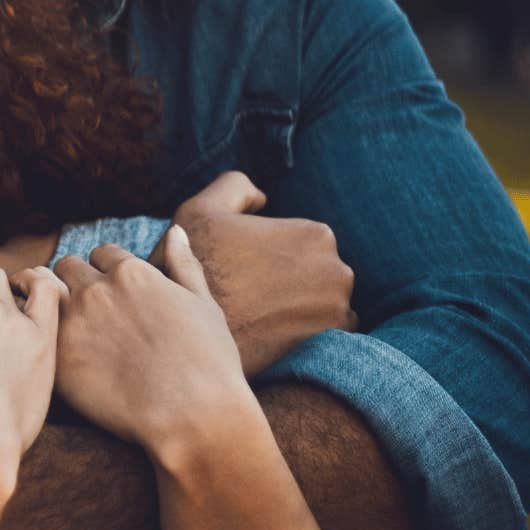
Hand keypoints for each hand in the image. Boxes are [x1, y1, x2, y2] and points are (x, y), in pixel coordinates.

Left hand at [42, 226, 255, 451]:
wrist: (193, 418)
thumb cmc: (210, 365)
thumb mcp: (205, 306)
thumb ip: (184, 265)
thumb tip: (175, 231)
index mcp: (133, 272)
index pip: (102, 254)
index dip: (106, 271)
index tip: (111, 293)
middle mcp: (97, 290)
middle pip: (67, 268)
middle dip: (74, 282)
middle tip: (83, 310)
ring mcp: (73, 322)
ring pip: (44, 294)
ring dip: (51, 303)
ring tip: (58, 323)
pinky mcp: (56, 356)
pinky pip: (36, 331)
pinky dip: (40, 335)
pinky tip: (49, 349)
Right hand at [170, 171, 355, 375]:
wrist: (191, 330)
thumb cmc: (196, 266)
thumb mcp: (202, 209)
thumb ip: (237, 187)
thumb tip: (262, 198)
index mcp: (315, 234)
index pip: (303, 243)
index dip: (272, 256)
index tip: (247, 270)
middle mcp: (338, 270)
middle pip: (319, 273)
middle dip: (293, 282)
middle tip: (253, 295)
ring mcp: (339, 309)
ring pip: (326, 304)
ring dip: (303, 308)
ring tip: (262, 317)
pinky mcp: (332, 342)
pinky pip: (329, 334)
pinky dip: (308, 334)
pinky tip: (275, 334)